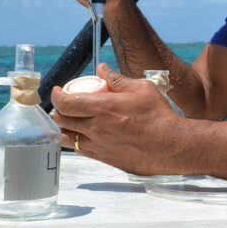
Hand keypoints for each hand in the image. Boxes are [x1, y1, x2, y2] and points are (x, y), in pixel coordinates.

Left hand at [52, 63, 186, 174]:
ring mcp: (98, 146)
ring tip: (73, 120)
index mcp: (102, 109)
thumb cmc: (158, 115)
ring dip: (65, 127)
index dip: (56, 95)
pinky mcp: (104, 158)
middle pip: (61, 120)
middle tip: (67, 103)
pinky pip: (81, 150)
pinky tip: (86, 134)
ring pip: (66, 138)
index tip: (58, 90)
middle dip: (59, 110)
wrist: (170, 145)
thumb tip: (101, 69)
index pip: (65, 103)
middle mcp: (95, 129)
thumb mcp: (142, 88)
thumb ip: (117, 79)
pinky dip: (77, 140)